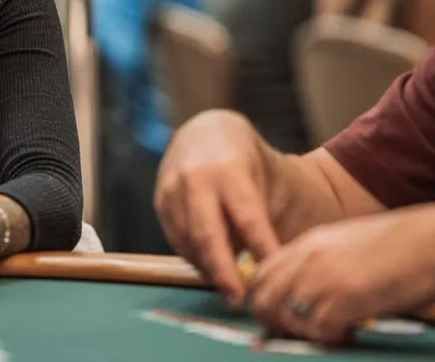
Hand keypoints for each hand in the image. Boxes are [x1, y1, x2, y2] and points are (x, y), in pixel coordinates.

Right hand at [153, 111, 280, 305]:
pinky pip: (176, 239)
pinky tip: (212, 265)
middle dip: (223, 272)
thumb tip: (275, 268)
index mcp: (229, 168)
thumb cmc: (245, 161)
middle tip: (239, 300)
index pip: (248, 219)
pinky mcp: (159, 202)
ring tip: (230, 287)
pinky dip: (195, 256)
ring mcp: (171, 189)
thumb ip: (265, 216)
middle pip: (207, 235)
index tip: (274, 277)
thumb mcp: (263, 176)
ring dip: (209, 268)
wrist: (205, 133)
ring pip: (188, 241)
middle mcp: (195, 177)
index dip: (262, 251)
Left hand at [247, 205, 434, 344]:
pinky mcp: (344, 296)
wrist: (434, 241)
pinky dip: (330, 338)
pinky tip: (350, 333)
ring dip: (304, 333)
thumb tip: (303, 297)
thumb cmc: (399, 248)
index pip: (259, 277)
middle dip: (275, 323)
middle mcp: (306, 257)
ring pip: (284, 316)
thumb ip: (319, 265)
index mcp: (306, 244)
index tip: (281, 319)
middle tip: (304, 332)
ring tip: (332, 332)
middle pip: (262, 299)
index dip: (265, 302)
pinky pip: (317, 329)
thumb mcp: (345, 247)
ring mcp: (323, 275)